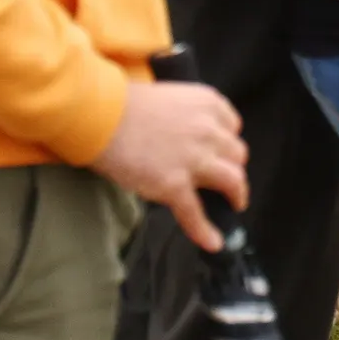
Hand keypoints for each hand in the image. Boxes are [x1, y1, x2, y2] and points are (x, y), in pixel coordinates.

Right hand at [95, 79, 248, 249]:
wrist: (101, 117)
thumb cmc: (123, 104)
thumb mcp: (169, 97)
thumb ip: (187, 116)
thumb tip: (187, 138)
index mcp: (208, 104)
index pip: (232, 127)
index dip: (225, 141)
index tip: (219, 152)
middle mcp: (209, 131)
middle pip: (236, 154)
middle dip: (231, 166)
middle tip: (222, 178)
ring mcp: (194, 160)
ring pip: (233, 181)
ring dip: (237, 194)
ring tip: (235, 205)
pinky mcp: (174, 185)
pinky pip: (195, 214)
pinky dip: (206, 231)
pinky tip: (214, 243)